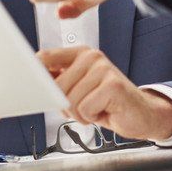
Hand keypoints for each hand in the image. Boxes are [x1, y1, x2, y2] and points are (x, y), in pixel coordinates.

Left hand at [38, 47, 171, 140]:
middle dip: (65, 105)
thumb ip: (58, 82)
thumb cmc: (106, 103)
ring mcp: (103, 68)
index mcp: (80, 53)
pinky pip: (84, 109)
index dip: (35, 75)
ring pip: (70, 100)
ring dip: (80, 114)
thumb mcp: (77, 89)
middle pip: (56, 86)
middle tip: (84, 106)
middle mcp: (92, 56)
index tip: (30, 87)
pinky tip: (104, 111)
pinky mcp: (112, 85)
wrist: (140, 114)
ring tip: (95, 108)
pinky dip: (91, 117)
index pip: (45, 58)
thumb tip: (32, 83)